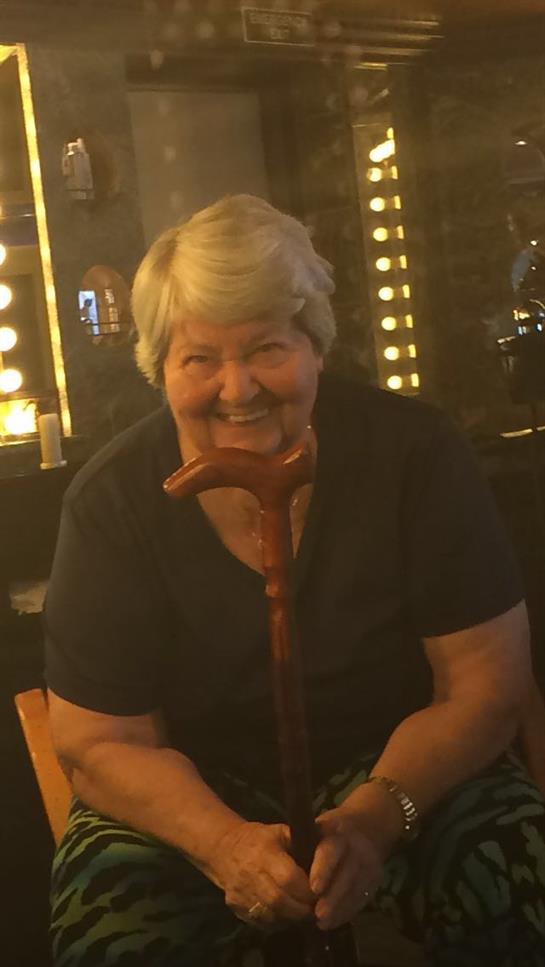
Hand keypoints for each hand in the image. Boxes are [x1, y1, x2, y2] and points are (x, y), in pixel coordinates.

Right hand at [212, 821, 315, 925]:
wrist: (224, 850)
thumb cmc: (258, 839)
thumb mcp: (280, 831)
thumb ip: (301, 842)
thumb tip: (326, 855)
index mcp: (264, 853)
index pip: (289, 878)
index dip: (307, 890)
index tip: (321, 893)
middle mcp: (250, 875)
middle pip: (280, 901)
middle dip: (302, 909)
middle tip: (317, 910)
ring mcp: (241, 895)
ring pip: (271, 916)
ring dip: (291, 918)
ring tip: (304, 915)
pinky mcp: (236, 909)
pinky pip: (261, 923)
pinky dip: (278, 923)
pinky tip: (287, 916)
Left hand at [310, 807, 383, 930]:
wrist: (367, 825)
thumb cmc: (331, 831)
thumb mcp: (318, 829)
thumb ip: (305, 848)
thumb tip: (284, 875)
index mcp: (337, 832)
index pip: (330, 851)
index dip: (322, 870)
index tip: (313, 888)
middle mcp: (356, 847)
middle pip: (346, 874)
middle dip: (332, 897)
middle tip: (318, 915)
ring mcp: (369, 863)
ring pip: (355, 889)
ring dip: (339, 909)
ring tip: (323, 923)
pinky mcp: (376, 878)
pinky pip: (362, 898)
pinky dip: (347, 912)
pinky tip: (333, 922)